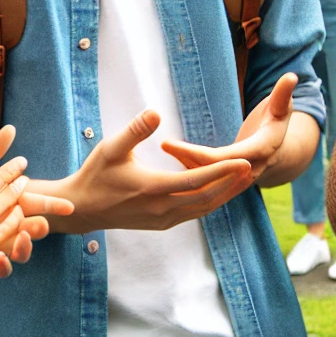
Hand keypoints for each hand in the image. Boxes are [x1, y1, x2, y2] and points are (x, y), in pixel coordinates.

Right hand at [37, 110, 253, 233]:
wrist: (83, 208)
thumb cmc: (96, 174)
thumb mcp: (111, 148)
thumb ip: (135, 130)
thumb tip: (156, 112)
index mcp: (153, 189)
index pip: (197, 180)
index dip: (223, 171)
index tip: (244, 160)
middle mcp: (162, 208)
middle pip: (207, 198)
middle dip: (231, 183)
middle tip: (252, 168)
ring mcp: (163, 219)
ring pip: (202, 209)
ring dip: (224, 195)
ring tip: (242, 180)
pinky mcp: (161, 224)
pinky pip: (193, 213)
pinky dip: (209, 202)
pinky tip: (218, 191)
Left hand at [163, 73, 302, 184]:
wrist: (279, 149)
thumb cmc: (275, 122)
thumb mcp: (281, 108)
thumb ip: (283, 94)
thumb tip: (292, 76)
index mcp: (259, 153)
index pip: (222, 158)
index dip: (197, 154)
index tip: (171, 142)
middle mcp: (247, 170)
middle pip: (211, 172)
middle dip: (185, 160)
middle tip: (164, 144)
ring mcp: (236, 178)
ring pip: (206, 179)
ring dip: (184, 166)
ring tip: (166, 147)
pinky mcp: (227, 179)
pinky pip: (206, 179)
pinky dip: (189, 170)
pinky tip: (173, 157)